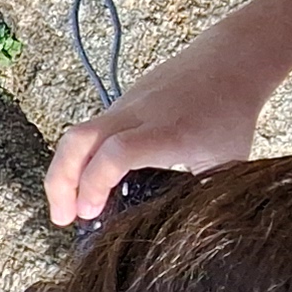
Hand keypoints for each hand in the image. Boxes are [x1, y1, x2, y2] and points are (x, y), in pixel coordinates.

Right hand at [45, 72, 266, 226]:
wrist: (231, 59)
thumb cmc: (231, 110)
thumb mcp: (227, 162)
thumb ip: (200, 193)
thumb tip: (186, 232)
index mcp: (168, 133)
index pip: (117, 152)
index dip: (95, 184)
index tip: (91, 213)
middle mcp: (139, 115)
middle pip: (78, 140)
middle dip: (60, 183)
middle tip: (62, 218)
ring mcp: (125, 106)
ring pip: (77, 135)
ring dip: (64, 173)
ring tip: (71, 208)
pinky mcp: (121, 105)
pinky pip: (89, 132)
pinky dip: (81, 160)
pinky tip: (91, 184)